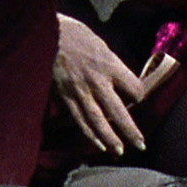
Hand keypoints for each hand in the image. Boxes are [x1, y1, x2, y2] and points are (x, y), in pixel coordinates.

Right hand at [52, 13, 146, 155]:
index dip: (138, 95)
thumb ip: (111, 64)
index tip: (136, 96)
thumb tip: (120, 80)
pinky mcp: (65, 97)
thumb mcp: (101, 45)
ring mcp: (80, 92)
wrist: (46, 34)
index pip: (135, 89)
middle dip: (131, 131)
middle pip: (119, 113)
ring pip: (98, 122)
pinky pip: (79, 120)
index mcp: (110, 65)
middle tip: (140, 145)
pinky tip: (97, 145)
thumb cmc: (75, 34)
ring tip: (119, 152)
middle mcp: (98, 82)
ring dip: (110, 140)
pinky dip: (89, 134)